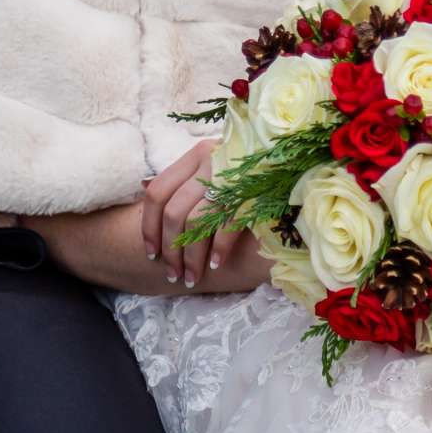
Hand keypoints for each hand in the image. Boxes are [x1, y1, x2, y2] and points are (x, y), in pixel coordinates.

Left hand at [140, 137, 249, 288]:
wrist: (288, 154)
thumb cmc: (248, 164)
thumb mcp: (211, 161)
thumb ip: (183, 176)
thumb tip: (143, 187)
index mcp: (194, 156)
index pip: (157, 192)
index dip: (149, 227)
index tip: (151, 255)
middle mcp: (208, 162)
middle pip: (174, 213)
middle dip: (170, 250)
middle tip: (173, 275)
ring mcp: (230, 176)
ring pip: (196, 222)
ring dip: (191, 257)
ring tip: (192, 278)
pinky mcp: (252, 190)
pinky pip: (227, 224)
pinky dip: (218, 248)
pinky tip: (215, 265)